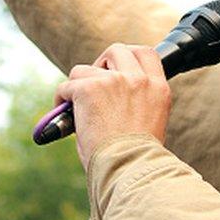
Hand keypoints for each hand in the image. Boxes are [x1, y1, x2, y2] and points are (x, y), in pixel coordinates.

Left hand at [55, 44, 171, 169]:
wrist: (128, 169)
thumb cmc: (136, 159)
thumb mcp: (148, 123)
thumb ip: (135, 103)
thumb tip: (105, 99)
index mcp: (158, 89)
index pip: (147, 54)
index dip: (129, 57)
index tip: (117, 67)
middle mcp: (138, 80)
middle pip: (117, 50)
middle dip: (102, 62)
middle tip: (93, 83)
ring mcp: (114, 81)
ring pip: (85, 68)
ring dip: (78, 85)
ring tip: (75, 105)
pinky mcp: (89, 88)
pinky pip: (67, 86)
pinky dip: (61, 99)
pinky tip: (62, 114)